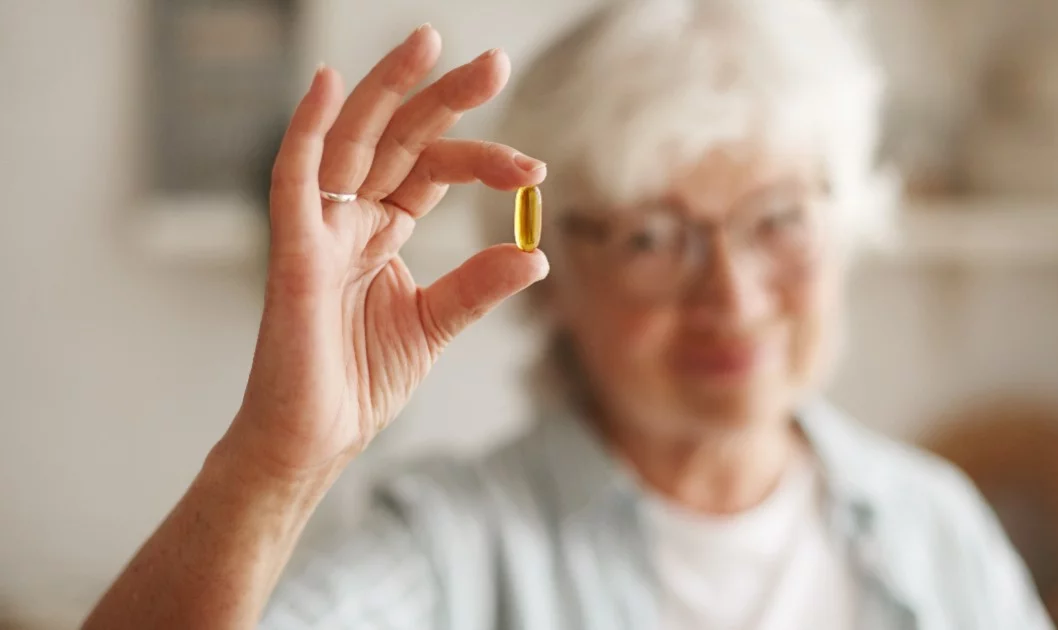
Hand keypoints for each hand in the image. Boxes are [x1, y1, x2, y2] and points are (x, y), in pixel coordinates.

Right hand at [226, 25, 547, 480]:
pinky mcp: (292, 252)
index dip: (482, 159)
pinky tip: (328, 83)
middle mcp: (350, 219)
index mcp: (382, 232)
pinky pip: (293, 178)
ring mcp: (319, 229)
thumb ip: (478, 286)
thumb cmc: (358, 382)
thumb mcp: (435, 325)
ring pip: (352, 140)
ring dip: (389, 90)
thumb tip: (534, 254)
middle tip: (495, 63)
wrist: (317, 439)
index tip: (535, 171)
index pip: (432, 171)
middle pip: (398, 139)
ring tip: (430, 42)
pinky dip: (306, 129)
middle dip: (444, 98)